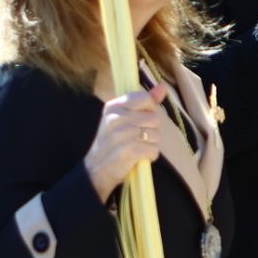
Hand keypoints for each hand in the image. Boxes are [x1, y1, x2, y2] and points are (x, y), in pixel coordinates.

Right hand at [84, 84, 168, 201]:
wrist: (95, 171)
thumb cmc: (112, 143)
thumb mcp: (122, 119)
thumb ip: (143, 102)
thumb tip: (162, 87)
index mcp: (113, 106)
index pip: (145, 98)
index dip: (150, 110)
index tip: (142, 121)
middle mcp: (116, 118)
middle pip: (154, 118)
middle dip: (152, 131)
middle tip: (138, 139)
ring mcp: (122, 134)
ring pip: (156, 134)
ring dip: (152, 144)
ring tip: (138, 148)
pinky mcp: (129, 150)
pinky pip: (153, 149)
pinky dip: (150, 155)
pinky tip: (139, 157)